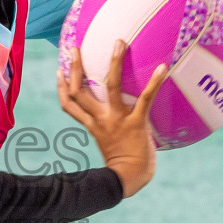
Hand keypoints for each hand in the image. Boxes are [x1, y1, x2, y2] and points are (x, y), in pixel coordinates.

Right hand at [56, 41, 169, 197]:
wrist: (128, 180)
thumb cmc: (121, 165)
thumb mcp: (107, 143)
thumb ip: (106, 130)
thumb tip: (112, 122)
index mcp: (92, 125)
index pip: (69, 104)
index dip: (61, 87)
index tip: (60, 70)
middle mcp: (100, 119)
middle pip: (80, 91)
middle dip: (76, 68)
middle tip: (75, 48)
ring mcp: (117, 119)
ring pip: (110, 86)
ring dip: (114, 62)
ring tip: (118, 43)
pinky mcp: (136, 123)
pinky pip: (145, 99)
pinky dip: (153, 82)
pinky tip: (162, 67)